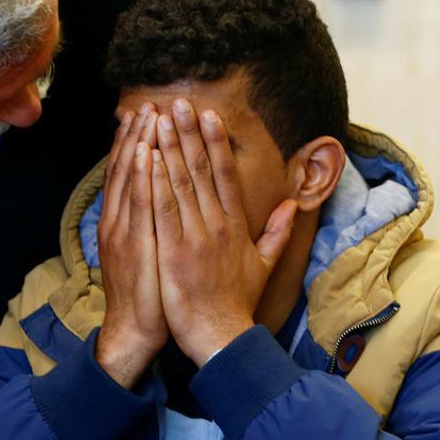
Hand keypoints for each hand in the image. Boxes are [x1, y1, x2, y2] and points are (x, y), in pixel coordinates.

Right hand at [95, 104, 167, 387]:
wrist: (134, 331)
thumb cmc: (149, 295)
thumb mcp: (148, 255)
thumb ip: (156, 226)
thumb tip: (165, 204)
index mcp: (125, 222)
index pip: (130, 174)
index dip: (137, 143)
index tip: (147, 115)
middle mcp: (119, 221)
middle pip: (127, 169)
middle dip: (138, 135)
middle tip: (147, 103)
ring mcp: (123, 231)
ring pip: (130, 180)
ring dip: (138, 144)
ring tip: (146, 114)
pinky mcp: (132, 245)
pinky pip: (137, 206)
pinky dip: (138, 177)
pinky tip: (143, 153)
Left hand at [152, 99, 297, 364]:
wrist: (221, 337)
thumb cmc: (238, 304)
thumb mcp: (265, 266)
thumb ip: (277, 232)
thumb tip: (292, 206)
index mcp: (236, 226)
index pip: (227, 175)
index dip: (218, 143)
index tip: (210, 115)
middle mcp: (217, 225)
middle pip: (203, 170)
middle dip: (189, 133)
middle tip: (179, 101)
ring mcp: (195, 237)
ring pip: (181, 183)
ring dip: (170, 147)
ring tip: (159, 118)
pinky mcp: (174, 252)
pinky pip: (163, 209)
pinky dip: (155, 181)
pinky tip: (147, 158)